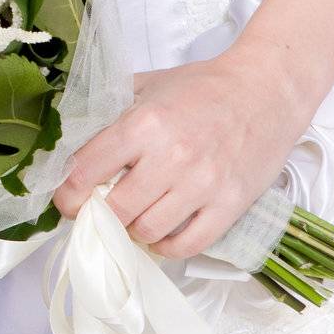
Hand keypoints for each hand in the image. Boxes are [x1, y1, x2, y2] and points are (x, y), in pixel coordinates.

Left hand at [52, 39, 317, 257]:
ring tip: (133, 218)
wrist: (267, 90)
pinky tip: (160, 234)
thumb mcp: (148, 86)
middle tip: (98, 213)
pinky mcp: (230, 205)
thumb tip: (72, 144)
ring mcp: (203, 184)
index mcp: (144, 123)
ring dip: (132, 231)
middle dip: (99, 215)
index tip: (66, 201)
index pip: (87, 171)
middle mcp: (171, 156)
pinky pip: (187, 245)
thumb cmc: (204, 87)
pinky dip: (166, 247)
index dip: (68, 194)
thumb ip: (110, 112)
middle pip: (115, 209)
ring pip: (147, 231)